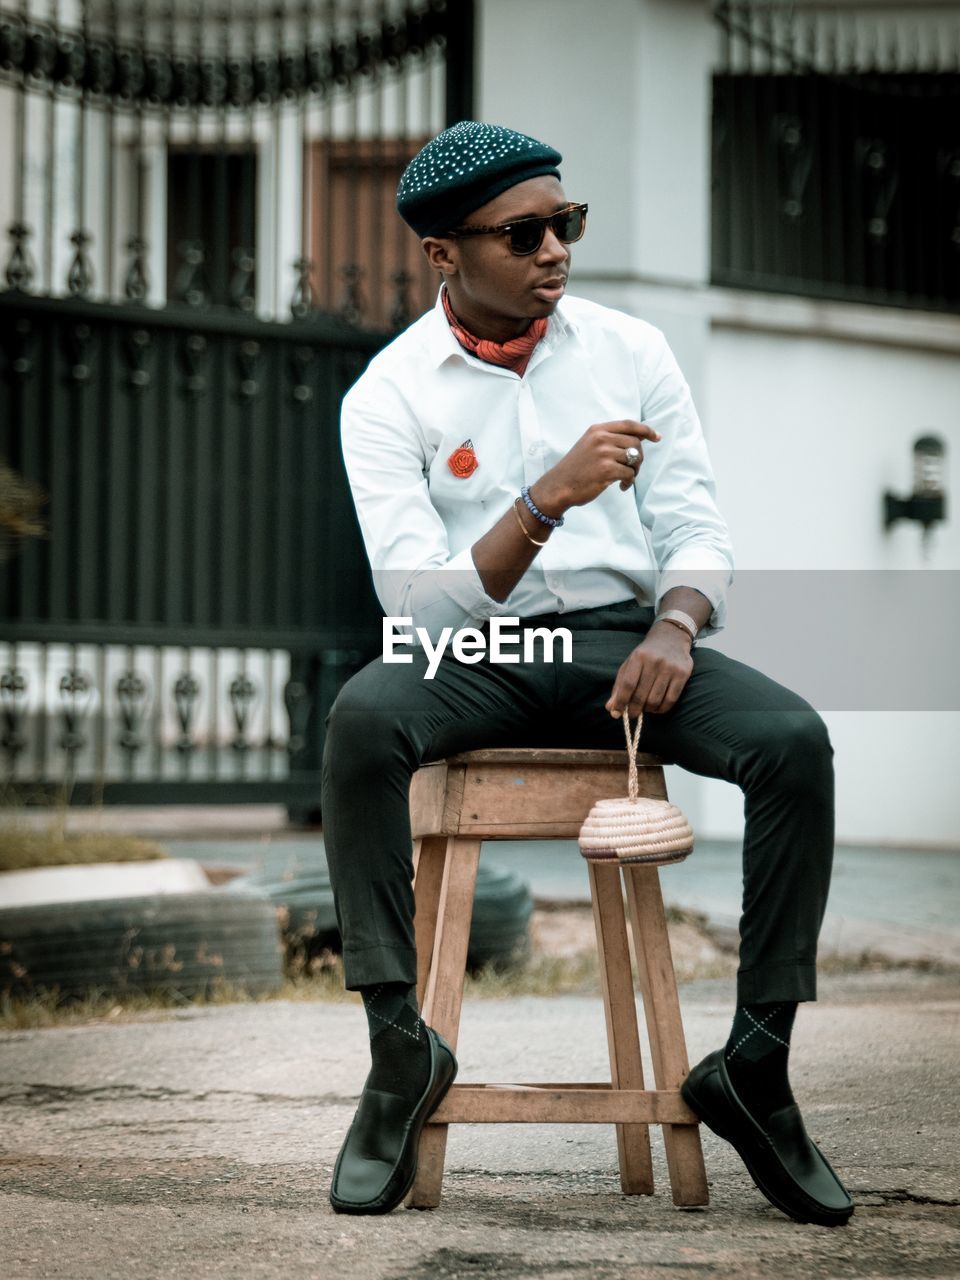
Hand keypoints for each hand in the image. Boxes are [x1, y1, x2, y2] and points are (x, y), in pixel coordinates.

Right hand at [530, 420, 660, 514]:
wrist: (558, 486)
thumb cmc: (576, 469)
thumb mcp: (589, 445)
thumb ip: (609, 439)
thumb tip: (638, 440)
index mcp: (597, 430)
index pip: (629, 424)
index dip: (646, 430)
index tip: (657, 437)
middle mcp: (601, 438)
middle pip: (635, 443)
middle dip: (639, 457)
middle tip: (632, 469)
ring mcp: (603, 454)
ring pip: (634, 458)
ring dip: (635, 471)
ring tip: (626, 479)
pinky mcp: (606, 470)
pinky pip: (629, 473)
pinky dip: (629, 481)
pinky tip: (621, 487)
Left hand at [604, 622, 692, 717]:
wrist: (671, 637)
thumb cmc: (646, 655)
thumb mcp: (629, 665)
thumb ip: (619, 687)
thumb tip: (611, 709)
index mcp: (638, 657)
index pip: (628, 685)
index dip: (621, 702)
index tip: (617, 712)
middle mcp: (654, 661)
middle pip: (641, 695)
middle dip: (634, 710)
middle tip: (632, 714)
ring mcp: (670, 667)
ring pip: (656, 700)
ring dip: (648, 710)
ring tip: (645, 709)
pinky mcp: (683, 673)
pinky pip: (671, 699)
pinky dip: (662, 709)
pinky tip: (657, 708)